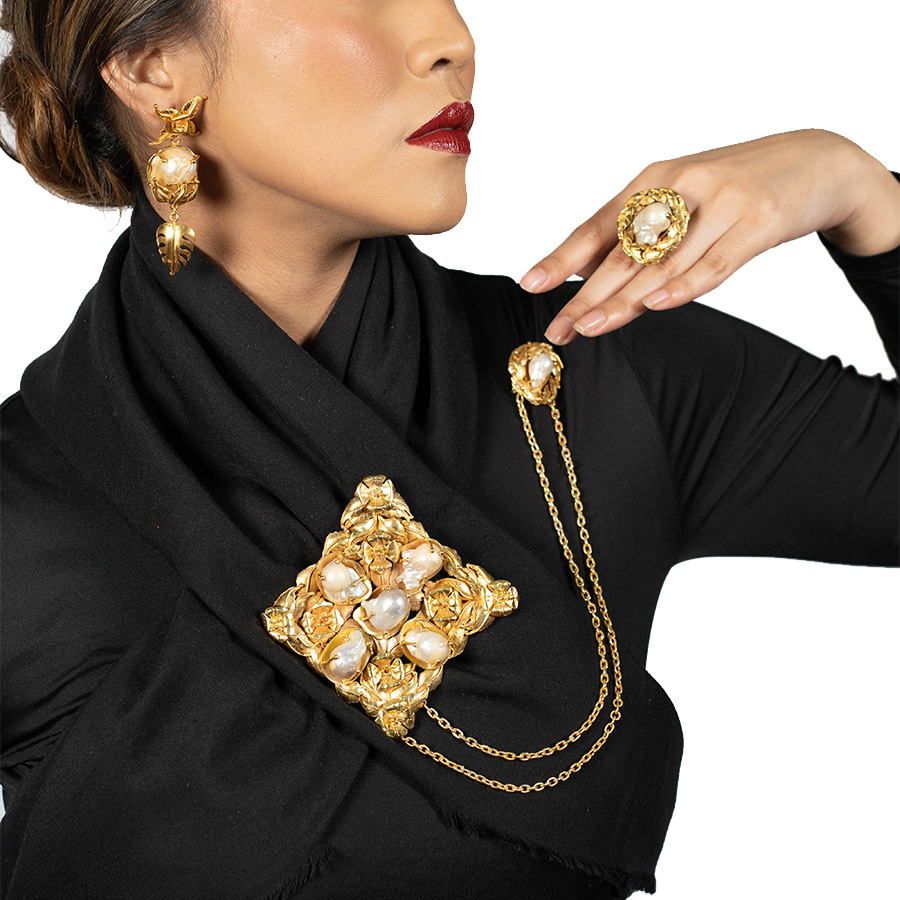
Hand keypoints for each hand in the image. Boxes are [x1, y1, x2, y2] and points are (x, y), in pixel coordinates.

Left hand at [521, 129, 899, 344]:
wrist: (820, 161)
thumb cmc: (738, 187)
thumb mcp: (683, 196)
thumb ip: (639, 229)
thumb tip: (582, 268)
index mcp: (655, 177)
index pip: (599, 224)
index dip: (562, 257)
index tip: (531, 285)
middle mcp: (681, 184)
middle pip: (625, 251)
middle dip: (585, 294)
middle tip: (557, 328)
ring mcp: (721, 201)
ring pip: (664, 263)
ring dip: (624, 300)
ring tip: (590, 328)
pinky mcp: (759, 219)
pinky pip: (716, 262)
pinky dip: (685, 286)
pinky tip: (656, 306)